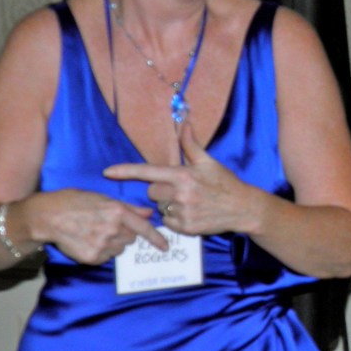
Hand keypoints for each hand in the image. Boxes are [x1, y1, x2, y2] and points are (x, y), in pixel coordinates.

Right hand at [28, 189, 167, 264]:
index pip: (143, 228)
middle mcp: (112, 229)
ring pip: (119, 249)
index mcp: (117, 211)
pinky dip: (101, 252)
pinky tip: (88, 241)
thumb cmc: (73, 202)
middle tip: (108, 226)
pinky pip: (106, 257)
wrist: (47, 217)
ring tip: (95, 232)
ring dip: (113, 243)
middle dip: (125, 234)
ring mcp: (102, 245)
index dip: (156, 238)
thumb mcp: (102, 198)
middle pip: (131, 238)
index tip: (164, 247)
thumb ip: (128, 208)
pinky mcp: (92, 257)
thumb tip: (148, 213)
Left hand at [104, 121, 257, 235]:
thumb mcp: (209, 162)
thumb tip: (184, 122)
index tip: (107, 172)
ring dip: (168, 204)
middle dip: (160, 189)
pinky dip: (176, 219)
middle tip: (180, 189)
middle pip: (151, 191)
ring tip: (189, 202)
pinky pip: (168, 222)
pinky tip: (191, 213)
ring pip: (159, 207)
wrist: (243, 208)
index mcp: (183, 175)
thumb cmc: (225, 182)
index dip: (125, 171)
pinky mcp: (186, 228)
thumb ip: (191, 144)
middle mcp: (180, 194)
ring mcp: (182, 212)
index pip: (147, 172)